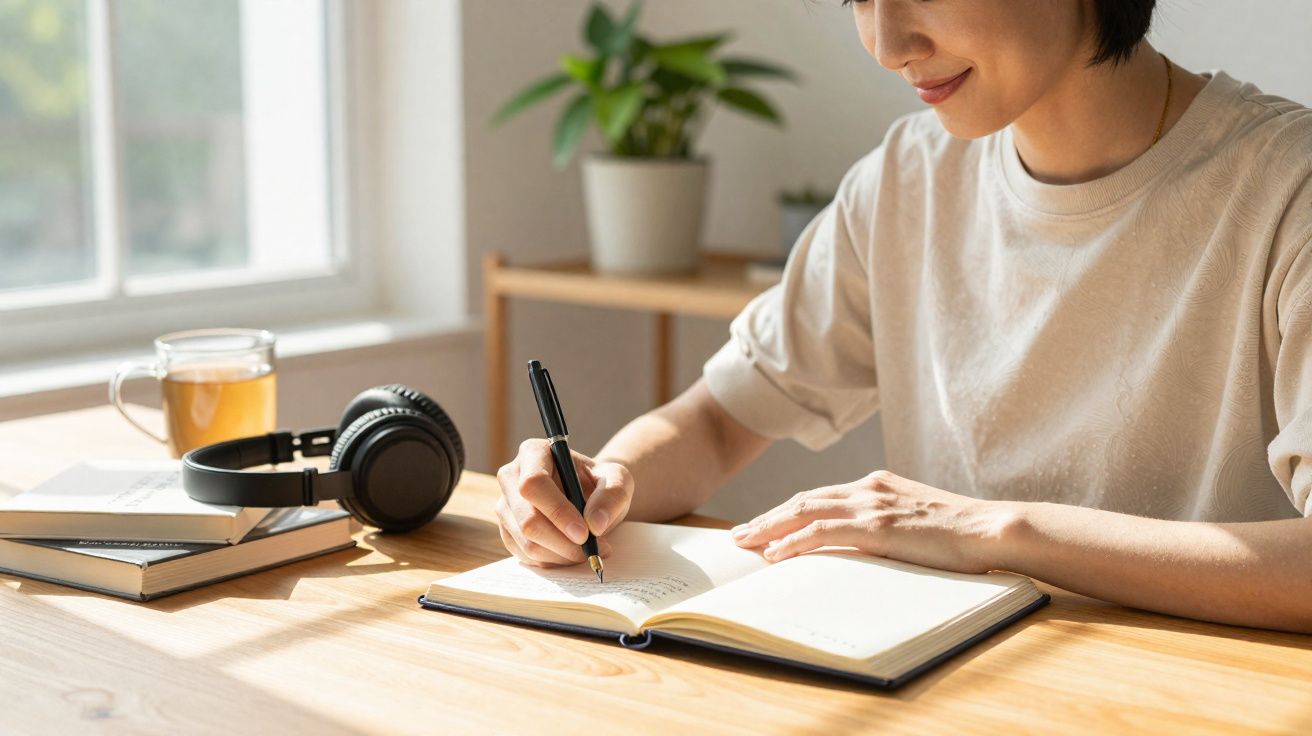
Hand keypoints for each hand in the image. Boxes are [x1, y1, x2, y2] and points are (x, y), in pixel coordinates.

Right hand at [495, 439, 633, 566]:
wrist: (590, 497)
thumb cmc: (600, 483)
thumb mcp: (618, 480)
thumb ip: (612, 496)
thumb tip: (595, 523)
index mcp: (534, 452)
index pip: (534, 483)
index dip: (557, 511)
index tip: (584, 533)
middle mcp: (511, 476)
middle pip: (526, 518)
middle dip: (561, 541)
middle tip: (591, 549)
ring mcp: (505, 505)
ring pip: (525, 541)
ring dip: (560, 554)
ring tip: (587, 550)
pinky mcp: (506, 530)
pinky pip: (524, 555)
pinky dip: (552, 560)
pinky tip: (571, 552)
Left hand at [730, 470, 1016, 573]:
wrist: (991, 529)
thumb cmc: (962, 533)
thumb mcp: (916, 521)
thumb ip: (888, 524)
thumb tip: (865, 544)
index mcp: (877, 485)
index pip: (820, 497)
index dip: (787, 512)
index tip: (764, 526)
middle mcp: (868, 488)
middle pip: (803, 501)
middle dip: (768, 518)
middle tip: (739, 534)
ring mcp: (871, 505)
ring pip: (804, 513)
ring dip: (770, 529)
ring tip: (745, 543)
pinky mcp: (876, 527)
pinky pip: (822, 533)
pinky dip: (794, 543)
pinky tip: (775, 555)